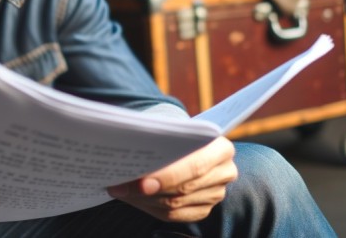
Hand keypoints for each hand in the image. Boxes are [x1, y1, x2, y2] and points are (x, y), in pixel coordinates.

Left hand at [106, 137, 236, 222]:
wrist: (187, 142)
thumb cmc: (177, 133)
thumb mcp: (173, 129)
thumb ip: (158, 138)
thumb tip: (128, 150)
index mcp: (221, 148)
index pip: (195, 166)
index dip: (168, 175)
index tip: (141, 181)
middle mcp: (224, 172)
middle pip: (184, 188)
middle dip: (148, 189)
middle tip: (120, 187)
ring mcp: (216, 193)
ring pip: (176, 204)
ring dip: (144, 199)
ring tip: (121, 189)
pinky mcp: (204, 208)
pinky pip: (174, 216)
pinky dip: (150, 208)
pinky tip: (133, 198)